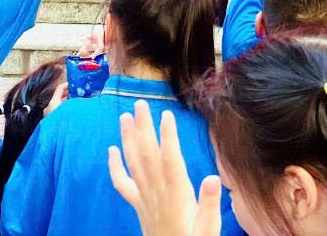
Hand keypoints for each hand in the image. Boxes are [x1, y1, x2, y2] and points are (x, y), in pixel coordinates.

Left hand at [110, 102, 222, 235]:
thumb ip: (210, 203)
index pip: (171, 160)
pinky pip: (123, 184)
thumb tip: (214, 178)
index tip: (166, 114)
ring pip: (134, 164)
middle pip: (148, 156)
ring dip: (128, 140)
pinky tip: (111, 150)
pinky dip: (115, 167)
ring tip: (124, 116)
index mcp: (177, 194)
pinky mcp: (138, 205)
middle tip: (140, 104)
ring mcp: (145, 198)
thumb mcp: (209, 228)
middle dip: (144, 129)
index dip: (168, 137)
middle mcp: (158, 193)